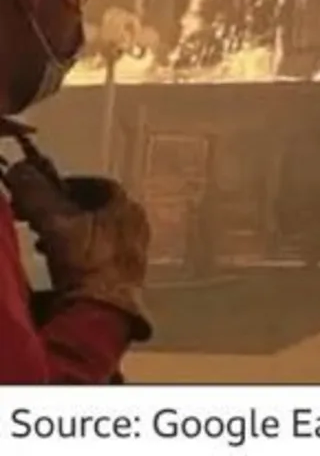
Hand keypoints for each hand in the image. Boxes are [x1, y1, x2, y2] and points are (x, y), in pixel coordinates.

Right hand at [4, 162, 152, 341]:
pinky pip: (100, 255)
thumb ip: (37, 196)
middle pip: (96, 209)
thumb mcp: (56, 224)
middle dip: (65, 211)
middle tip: (39, 218)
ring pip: (97, 233)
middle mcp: (136, 223)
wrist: (104, 313)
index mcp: (126, 205)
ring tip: (44, 242)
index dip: (67, 185)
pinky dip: (78, 254)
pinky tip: (60, 266)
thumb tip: (18, 169)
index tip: (43, 192)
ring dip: (69, 233)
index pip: (97, 184)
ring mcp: (135, 251)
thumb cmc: (86, 262)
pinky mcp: (127, 276)